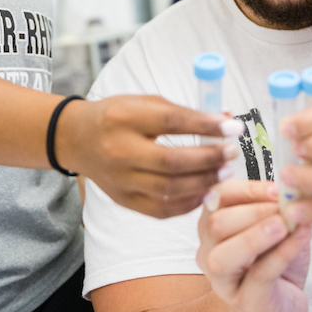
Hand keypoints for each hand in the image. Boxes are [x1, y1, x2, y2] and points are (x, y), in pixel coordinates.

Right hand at [59, 95, 239, 217]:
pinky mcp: (123, 199)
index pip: (172, 122)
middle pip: (172, 161)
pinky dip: (188, 203)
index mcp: (125, 118)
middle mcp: (120, 150)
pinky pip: (161, 209)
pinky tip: (205, 192)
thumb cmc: (117, 116)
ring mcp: (120, 179)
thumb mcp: (145, 102)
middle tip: (232, 154)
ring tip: (224, 173)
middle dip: (209, 159)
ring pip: (169, 189)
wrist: (77, 138)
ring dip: (204, 182)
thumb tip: (225, 119)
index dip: (207, 126)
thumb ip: (184, 112)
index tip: (235, 127)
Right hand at [197, 180, 310, 311]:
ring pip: (225, 256)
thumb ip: (280, 208)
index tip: (278, 188)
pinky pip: (259, 276)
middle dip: (252, 211)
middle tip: (284, 206)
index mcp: (213, 226)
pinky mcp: (248, 302)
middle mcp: (210, 252)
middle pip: (216, 224)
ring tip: (283, 224)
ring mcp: (224, 282)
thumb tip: (297, 184)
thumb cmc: (273, 267)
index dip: (246, 189)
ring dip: (255, 236)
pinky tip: (302, 238)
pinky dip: (281, 254)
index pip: (217, 197)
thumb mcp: (277, 230)